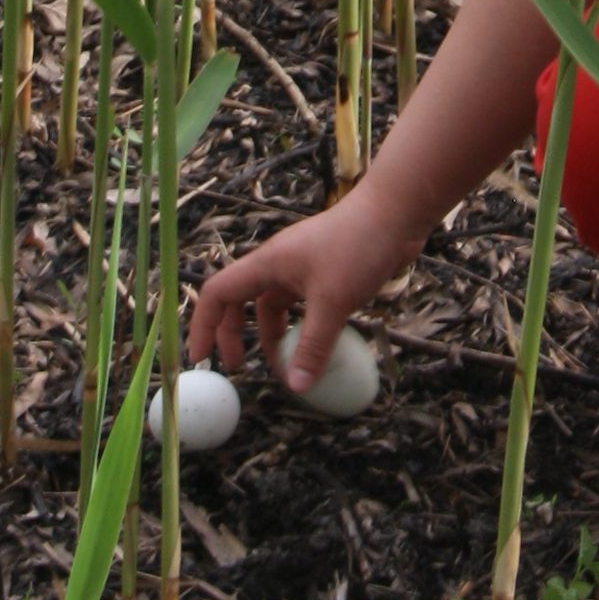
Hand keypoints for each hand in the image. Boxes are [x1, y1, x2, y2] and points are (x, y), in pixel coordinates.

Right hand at [189, 188, 406, 388]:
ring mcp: (302, 266)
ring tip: (285, 363)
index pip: (218, 293)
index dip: (204, 326)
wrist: (396, 212)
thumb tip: (296, 387)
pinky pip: (301, 303)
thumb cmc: (357, 247)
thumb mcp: (333, 303)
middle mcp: (278, 264)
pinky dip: (300, 325)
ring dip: (273, 334)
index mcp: (267, 264)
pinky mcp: (325, 271)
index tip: (201, 358)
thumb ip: (313, 346)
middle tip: (241, 368)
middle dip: (236, 335)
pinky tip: (315, 343)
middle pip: (241, 301)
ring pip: (274, 304)